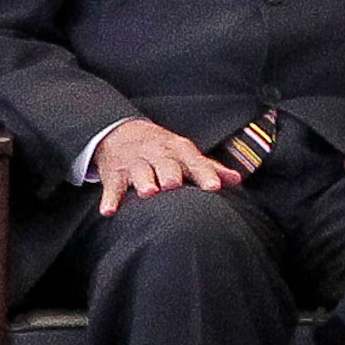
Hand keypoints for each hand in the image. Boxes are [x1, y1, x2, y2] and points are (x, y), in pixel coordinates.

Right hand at [92, 118, 240, 215]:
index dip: (205, 174)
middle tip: (174, 185)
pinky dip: (110, 199)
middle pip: (165, 163)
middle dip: (170, 173)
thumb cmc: (161, 150)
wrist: (120, 132)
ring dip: (143, 181)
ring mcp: (134, 163)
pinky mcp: (114, 173)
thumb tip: (236, 180)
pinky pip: (112, 186)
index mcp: (178, 150)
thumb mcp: (184, 154)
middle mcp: (157, 154)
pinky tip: (109, 211)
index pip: (194, 162)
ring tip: (147, 192)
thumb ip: (209, 168)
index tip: (214, 187)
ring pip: (140, 171)